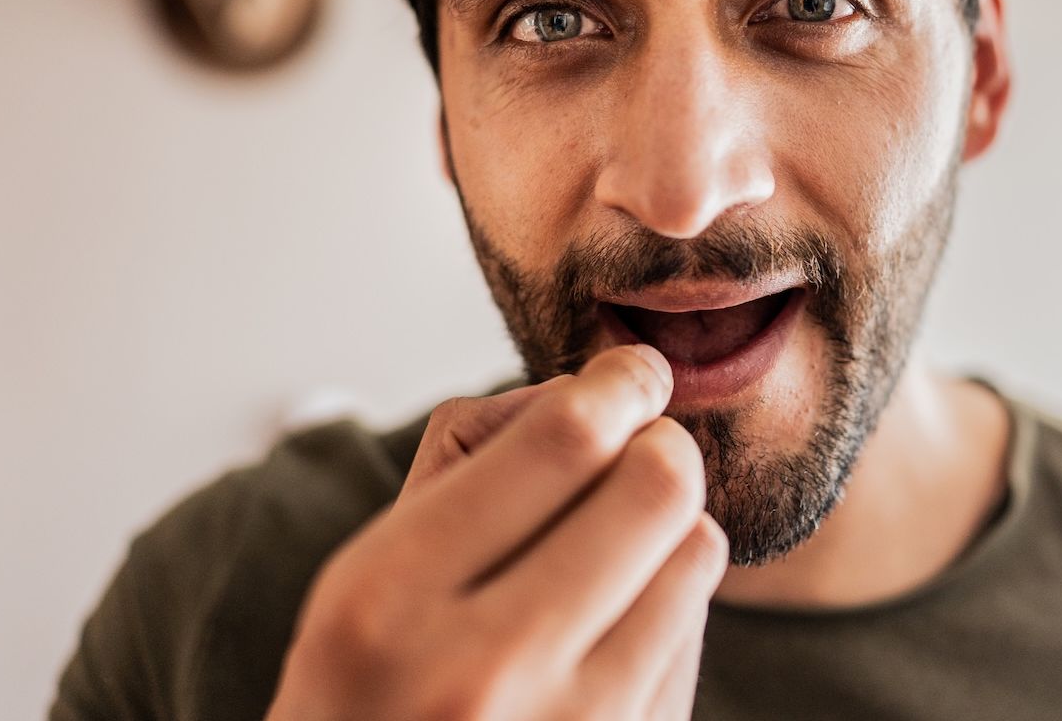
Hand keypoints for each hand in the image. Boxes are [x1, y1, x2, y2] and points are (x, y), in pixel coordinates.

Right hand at [264, 345, 725, 719]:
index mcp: (389, 599)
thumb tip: (599, 391)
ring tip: (621, 551)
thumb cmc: (366, 694)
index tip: (635, 374)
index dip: (620, 384)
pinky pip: (695, 639)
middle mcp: (481, 671)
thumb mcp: (364, 574)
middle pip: (655, 486)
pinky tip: (615, 631)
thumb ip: (468, 468)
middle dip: (659, 446)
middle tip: (642, 448)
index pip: (562, 439)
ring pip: (696, 555)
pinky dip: (670, 612)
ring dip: (673, 530)